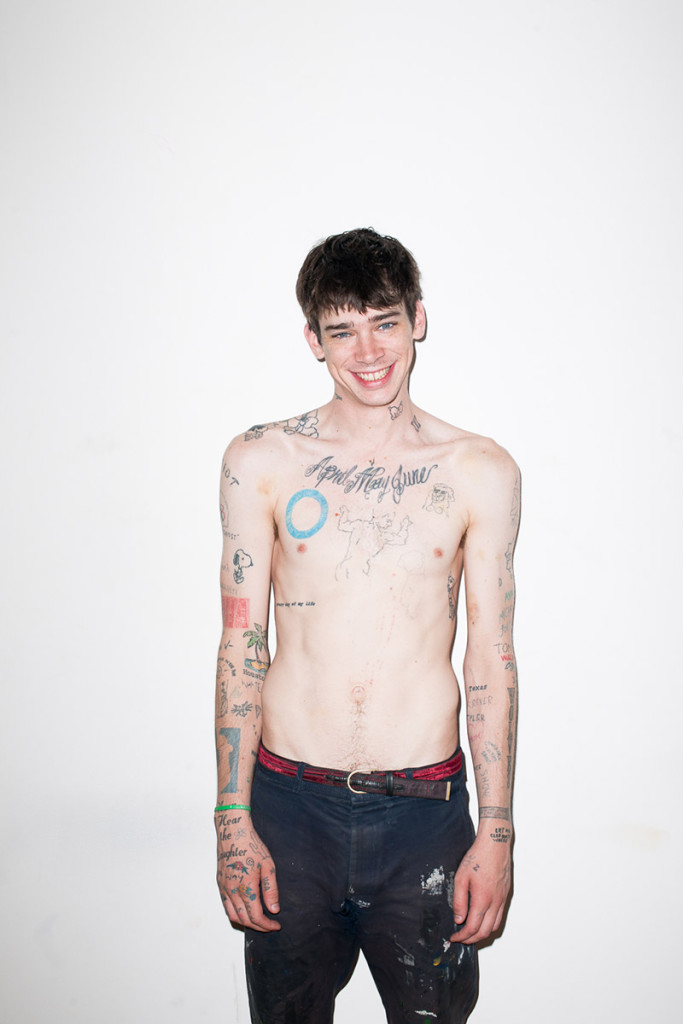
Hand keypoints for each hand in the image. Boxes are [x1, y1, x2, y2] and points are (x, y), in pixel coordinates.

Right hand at [215, 812, 280, 931]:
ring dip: (245, 923)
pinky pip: (226, 906)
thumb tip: (274, 910)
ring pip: (233, 916)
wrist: (233, 831)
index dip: (267, 925)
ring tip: (258, 922)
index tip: (276, 925)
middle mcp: (233, 891)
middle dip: (258, 927)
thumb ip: (271, 890)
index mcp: (246, 887)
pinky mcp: (220, 884)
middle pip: (244, 920)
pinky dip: (235, 914)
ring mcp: (224, 888)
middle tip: (269, 925)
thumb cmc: (251, 845)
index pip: (256, 917)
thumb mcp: (268, 866)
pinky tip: (244, 911)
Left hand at [451, 835, 511, 943]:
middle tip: (460, 938)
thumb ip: (459, 901)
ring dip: (482, 934)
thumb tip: (458, 919)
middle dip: (471, 939)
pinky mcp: (505, 895)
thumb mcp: (461, 877)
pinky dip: (490, 925)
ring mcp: (502, 899)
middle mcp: (495, 902)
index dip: (462, 937)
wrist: (495, 844)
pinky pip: (499, 917)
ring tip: (470, 932)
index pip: (472, 928)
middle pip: (484, 932)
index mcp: (482, 899)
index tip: (454, 937)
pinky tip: (482, 920)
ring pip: (494, 927)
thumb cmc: (478, 858)